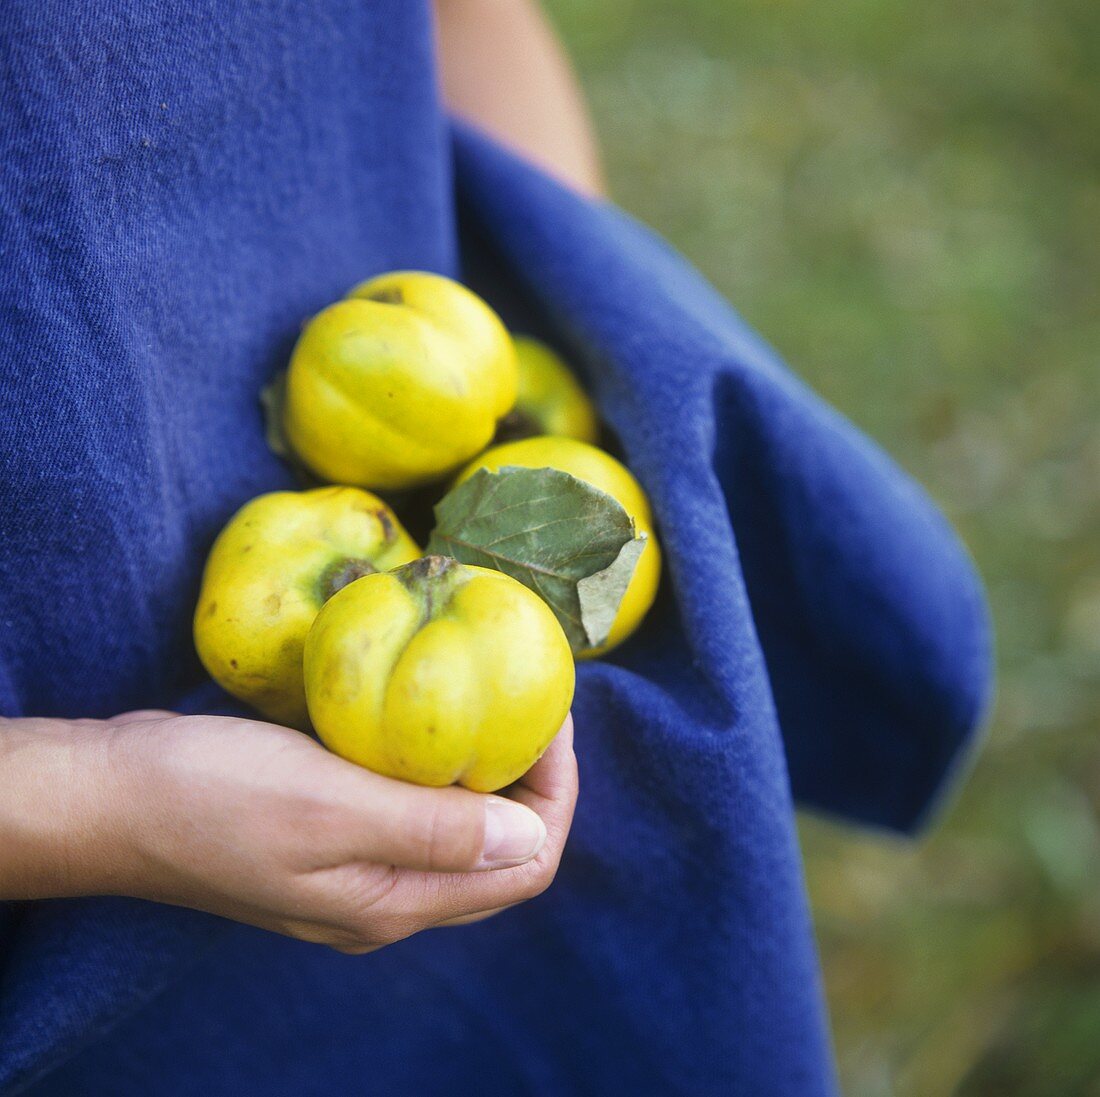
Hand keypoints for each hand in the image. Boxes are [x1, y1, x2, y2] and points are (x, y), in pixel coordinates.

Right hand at [0, 710, 576, 952]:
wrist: (112, 796)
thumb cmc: (211, 795)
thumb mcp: (329, 805)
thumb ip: (433, 829)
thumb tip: (532, 837)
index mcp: (394, 902)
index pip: (524, 867)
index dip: (557, 796)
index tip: (553, 718)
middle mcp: (385, 898)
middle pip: (500, 851)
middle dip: (532, 781)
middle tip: (531, 701)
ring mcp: (357, 870)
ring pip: (457, 827)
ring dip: (487, 770)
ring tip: (493, 700)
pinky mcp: (330, 835)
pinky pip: (412, 808)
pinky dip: (438, 766)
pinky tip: (430, 720)